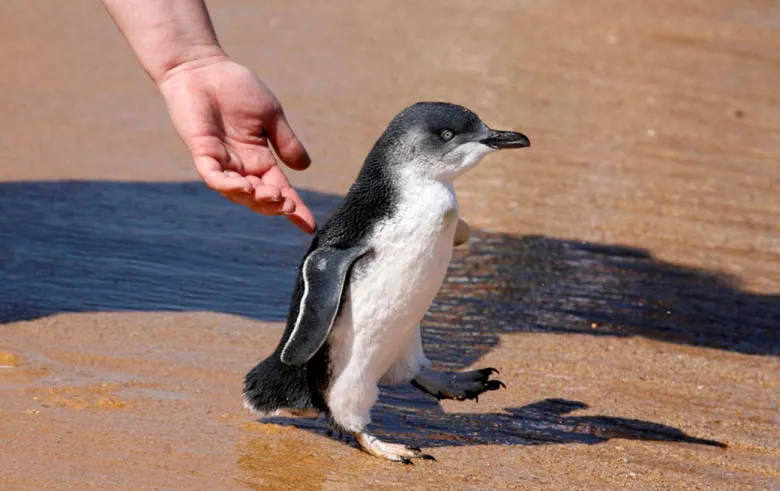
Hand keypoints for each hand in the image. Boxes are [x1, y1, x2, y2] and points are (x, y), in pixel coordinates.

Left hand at [159, 57, 315, 232]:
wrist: (203, 67)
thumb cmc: (236, 88)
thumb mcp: (271, 115)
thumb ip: (286, 141)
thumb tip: (304, 168)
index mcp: (259, 159)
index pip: (280, 189)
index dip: (295, 208)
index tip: (310, 226)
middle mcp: (240, 166)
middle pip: (259, 198)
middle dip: (275, 206)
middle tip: (288, 206)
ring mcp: (220, 162)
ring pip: (238, 193)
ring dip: (255, 199)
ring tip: (272, 197)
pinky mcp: (202, 152)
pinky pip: (214, 177)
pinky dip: (229, 185)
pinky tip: (245, 187)